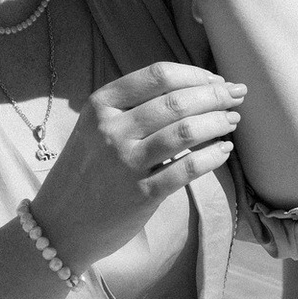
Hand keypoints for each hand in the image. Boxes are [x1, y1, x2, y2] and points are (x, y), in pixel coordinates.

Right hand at [30, 63, 245, 269]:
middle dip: (215, 95)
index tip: (216, 79)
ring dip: (218, 122)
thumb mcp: (96, 128)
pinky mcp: (141, 195)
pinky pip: (187, 169)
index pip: (158, 76)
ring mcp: (125, 163)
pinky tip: (224, 151)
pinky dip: (212, 157)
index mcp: (100, 105)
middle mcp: (111, 130)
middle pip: (177, 101)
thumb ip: (132, 107)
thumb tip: (193, 89)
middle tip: (237, 95)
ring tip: (233, 121)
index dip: (195, 74)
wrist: (60, 224)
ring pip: (186, 132)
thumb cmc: (87, 170)